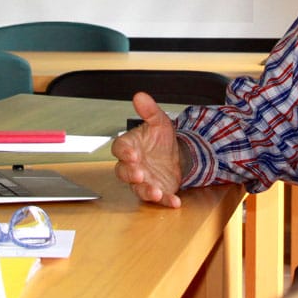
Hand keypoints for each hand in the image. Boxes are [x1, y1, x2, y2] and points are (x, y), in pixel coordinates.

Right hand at [112, 92, 184, 206]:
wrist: (177, 155)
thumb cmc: (161, 140)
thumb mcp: (159, 122)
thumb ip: (149, 111)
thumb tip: (140, 96)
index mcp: (130, 147)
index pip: (120, 149)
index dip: (124, 153)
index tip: (132, 155)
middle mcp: (133, 166)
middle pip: (123, 172)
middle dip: (130, 174)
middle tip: (139, 174)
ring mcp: (143, 180)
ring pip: (138, 189)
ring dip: (146, 191)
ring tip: (156, 192)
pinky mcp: (157, 190)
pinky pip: (158, 198)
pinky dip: (166, 201)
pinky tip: (174, 201)